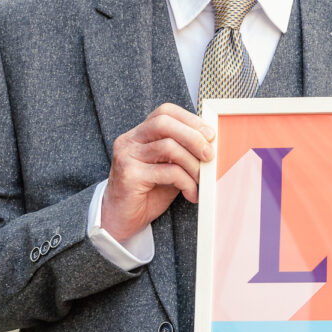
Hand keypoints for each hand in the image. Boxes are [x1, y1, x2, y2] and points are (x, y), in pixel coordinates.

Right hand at [100, 104, 214, 242]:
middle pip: (164, 123)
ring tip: (201, 180)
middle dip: (192, 137)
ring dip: (192, 163)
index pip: (164, 112)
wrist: (121, 220)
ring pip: (168, 146)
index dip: (190, 119)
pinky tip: (191, 194)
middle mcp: (129, 141)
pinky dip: (186, 182)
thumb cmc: (147, 193)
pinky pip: (167, 172)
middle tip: (210, 154)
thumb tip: (210, 145)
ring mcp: (127, 156)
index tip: (210, 134)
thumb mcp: (168, 167)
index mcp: (139, 134)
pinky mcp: (130, 176)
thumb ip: (182, 153)